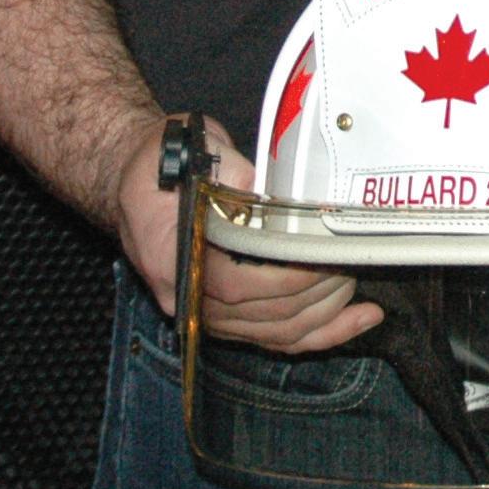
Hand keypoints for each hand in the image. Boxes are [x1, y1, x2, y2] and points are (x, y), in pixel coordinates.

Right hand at [111, 115, 383, 353]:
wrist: (129, 176)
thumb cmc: (156, 161)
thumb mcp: (187, 151)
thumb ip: (228, 172)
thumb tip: (264, 186)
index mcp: (171, 258)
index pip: (237, 286)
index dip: (286, 279)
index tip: (323, 258)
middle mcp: (186, 295)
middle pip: (263, 316)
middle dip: (317, 292)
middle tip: (353, 259)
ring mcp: (203, 310)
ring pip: (273, 333)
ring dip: (324, 315)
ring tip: (358, 282)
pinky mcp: (222, 313)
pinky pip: (274, 337)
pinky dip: (319, 334)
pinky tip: (359, 319)